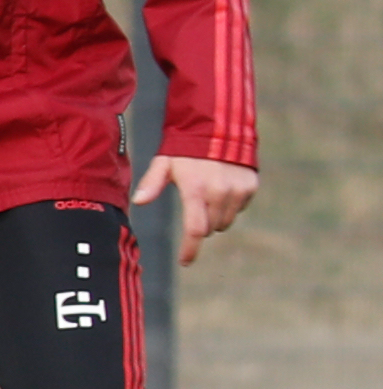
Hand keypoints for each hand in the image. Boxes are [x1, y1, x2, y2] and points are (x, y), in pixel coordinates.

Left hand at [134, 152, 259, 264]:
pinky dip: (230, 205)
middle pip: (211, 228)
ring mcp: (238, 190)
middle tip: (193, 208)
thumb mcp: (164, 162)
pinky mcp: (250, 186)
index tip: (185, 261)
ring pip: (226, 220)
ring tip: (206, 195)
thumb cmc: (185, 147)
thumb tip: (138, 202)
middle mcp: (219, 193)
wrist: (219, 127)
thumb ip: (152, 183)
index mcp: (196, 190)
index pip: (195, 229)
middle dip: (201, 226)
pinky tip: (222, 187)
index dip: (190, 248)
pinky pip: (239, 207)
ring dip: (215, 217)